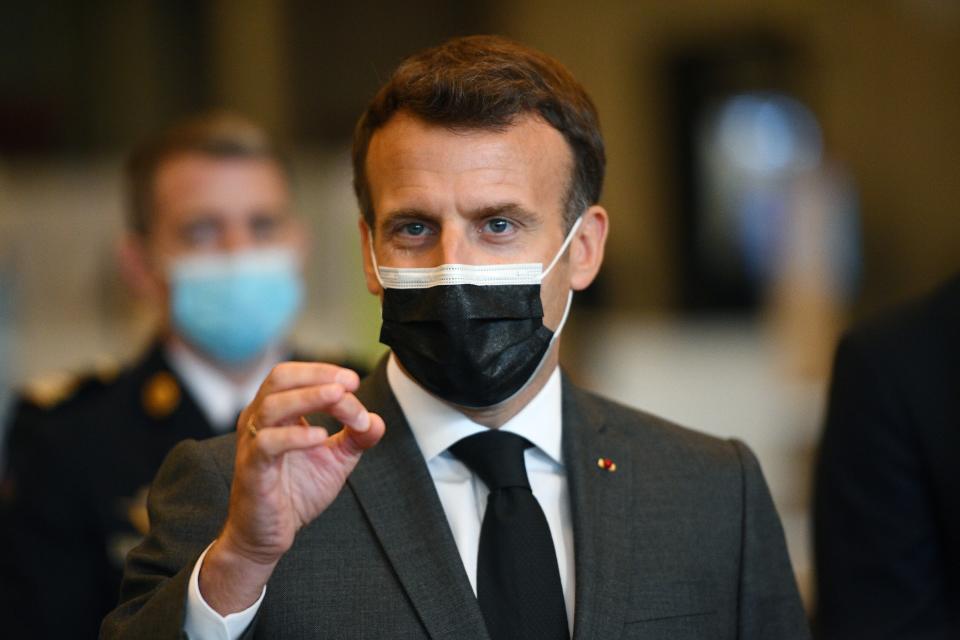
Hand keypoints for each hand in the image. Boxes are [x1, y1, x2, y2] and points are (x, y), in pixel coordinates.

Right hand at [199, 362, 384, 612]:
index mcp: (278, 412)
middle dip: (318, 375)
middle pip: (280, 377)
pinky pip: (267, 443)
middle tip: (349, 383)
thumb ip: (356, 438)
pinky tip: (322, 437)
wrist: (269, 535)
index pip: (300, 377)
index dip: (330, 376)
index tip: (357, 386)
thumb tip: (377, 421)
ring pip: (272, 405)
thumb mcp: (335, 460)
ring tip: (340, 399)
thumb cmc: (296, 492)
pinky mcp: (252, 469)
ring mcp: (252, 443)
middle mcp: (260, 420)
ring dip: (310, 397)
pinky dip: (295, 435)